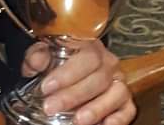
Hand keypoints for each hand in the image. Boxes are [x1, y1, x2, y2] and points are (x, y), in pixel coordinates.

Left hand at [21, 40, 135, 124]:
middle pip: (98, 78)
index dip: (67, 74)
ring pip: (115, 94)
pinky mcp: (126, 100)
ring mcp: (120, 81)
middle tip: (51, 107)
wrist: (71, 69)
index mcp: (90, 46)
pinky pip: (128, 110)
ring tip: (77, 120)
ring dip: (96, 109)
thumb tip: (36, 62)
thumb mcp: (44, 53)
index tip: (46, 88)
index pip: (86, 57)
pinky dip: (119, 119)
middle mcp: (109, 62)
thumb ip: (38, 56)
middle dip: (73, 96)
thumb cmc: (57, 60)